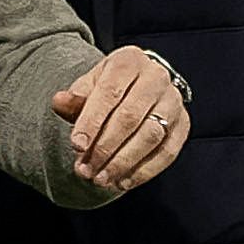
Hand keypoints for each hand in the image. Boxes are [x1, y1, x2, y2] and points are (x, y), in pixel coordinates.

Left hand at [51, 47, 189, 191]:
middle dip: (105, 147)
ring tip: (101, 179)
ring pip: (150, 136)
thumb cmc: (108, 90)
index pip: (110, 92)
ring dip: (123, 162)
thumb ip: (74, 97)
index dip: (91, 120)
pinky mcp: (183, 124)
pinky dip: (144, 171)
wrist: (135, 89)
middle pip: (130, 116)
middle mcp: (157, 77)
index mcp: (130, 61)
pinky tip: (122, 182)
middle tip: (85, 170)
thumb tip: (60, 101)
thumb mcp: (88, 87)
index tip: (76, 146)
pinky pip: (167, 151)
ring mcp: (173, 101)